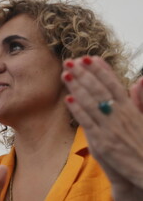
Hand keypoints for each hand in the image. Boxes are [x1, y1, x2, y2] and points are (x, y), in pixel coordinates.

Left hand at [63, 56, 142, 187]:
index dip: (101, 70)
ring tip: (65, 73)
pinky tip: (68, 98)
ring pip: (91, 103)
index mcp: (130, 110)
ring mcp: (110, 128)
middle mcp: (121, 116)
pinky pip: (87, 122)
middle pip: (99, 89)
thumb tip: (140, 80)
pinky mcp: (102, 142)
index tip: (89, 57)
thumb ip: (139, 100)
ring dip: (77, 86)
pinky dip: (78, 109)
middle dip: (84, 73)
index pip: (114, 84)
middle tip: (70, 61)